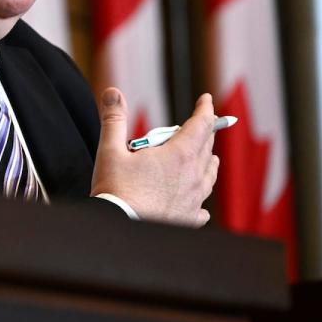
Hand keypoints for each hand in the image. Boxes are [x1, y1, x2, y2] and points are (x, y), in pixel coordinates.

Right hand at [90, 87, 220, 226]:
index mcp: (178, 155)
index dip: (204, 109)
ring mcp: (193, 200)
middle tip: (201, 124)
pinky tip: (200, 207)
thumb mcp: (110, 150)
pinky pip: (201, 209)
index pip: (200, 125)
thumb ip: (114, 119)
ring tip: (211, 158)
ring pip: (209, 176)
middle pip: (206, 148)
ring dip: (209, 162)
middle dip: (205, 133)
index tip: (205, 100)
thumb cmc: (116, 190)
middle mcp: (192, 176)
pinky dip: (201, 201)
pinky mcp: (187, 218)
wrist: (120, 228)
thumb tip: (113, 92)